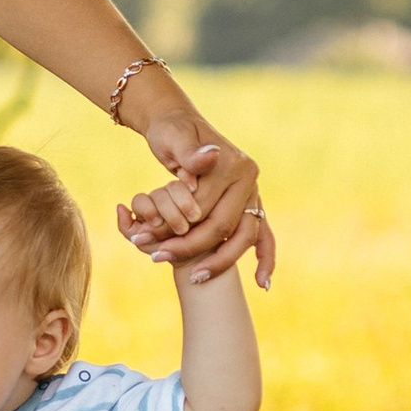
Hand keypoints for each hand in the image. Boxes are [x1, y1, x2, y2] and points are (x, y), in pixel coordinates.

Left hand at [116, 93, 274, 288]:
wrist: (180, 126)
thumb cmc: (172, 134)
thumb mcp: (173, 138)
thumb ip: (190, 153)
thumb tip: (210, 158)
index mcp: (234, 164)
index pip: (204, 206)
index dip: (175, 225)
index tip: (146, 238)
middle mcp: (249, 179)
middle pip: (222, 226)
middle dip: (189, 246)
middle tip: (157, 258)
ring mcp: (253, 194)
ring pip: (242, 238)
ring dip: (219, 262)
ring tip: (194, 278)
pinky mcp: (252, 206)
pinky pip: (263, 237)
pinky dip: (264, 260)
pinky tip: (262, 284)